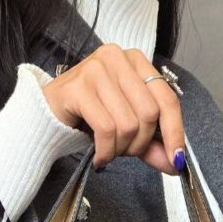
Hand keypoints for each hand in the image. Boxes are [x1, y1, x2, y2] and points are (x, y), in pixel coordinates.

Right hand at [42, 43, 185, 173]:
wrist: (46, 114)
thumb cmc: (88, 116)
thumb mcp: (126, 128)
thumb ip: (152, 143)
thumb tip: (175, 163)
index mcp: (136, 62)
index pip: (167, 99)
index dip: (175, 132)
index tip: (176, 159)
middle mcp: (118, 58)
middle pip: (149, 113)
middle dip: (139, 144)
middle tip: (124, 152)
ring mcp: (97, 69)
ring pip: (128, 124)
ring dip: (120, 149)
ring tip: (108, 151)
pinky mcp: (79, 87)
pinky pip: (106, 129)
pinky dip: (106, 151)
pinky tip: (99, 156)